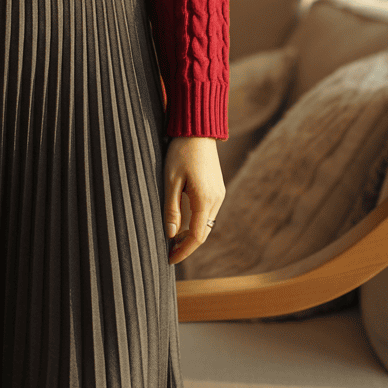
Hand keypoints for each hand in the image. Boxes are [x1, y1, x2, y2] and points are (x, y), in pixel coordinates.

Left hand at [164, 136, 224, 265]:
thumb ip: (171, 208)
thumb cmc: (181, 152)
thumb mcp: (170, 180)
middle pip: (204, 233)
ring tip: (173, 239)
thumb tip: (171, 235)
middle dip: (187, 245)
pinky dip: (196, 222)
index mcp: (205, 199)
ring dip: (192, 234)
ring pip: (206, 223)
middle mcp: (216, 200)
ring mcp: (219, 193)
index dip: (183, 251)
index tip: (170, 259)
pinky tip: (183, 221)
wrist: (198, 129)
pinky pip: (208, 212)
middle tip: (168, 252)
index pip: (197, 237)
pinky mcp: (217, 188)